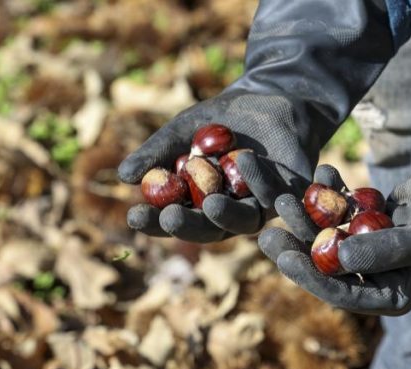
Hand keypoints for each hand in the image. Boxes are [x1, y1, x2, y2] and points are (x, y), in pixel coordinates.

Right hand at [118, 89, 314, 242]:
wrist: (268, 97)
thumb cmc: (220, 118)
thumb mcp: (183, 130)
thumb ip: (156, 153)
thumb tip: (123, 177)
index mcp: (200, 204)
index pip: (174, 220)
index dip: (154, 223)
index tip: (134, 216)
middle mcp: (229, 213)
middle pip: (208, 229)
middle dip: (188, 225)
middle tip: (168, 218)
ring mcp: (259, 207)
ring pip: (242, 221)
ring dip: (226, 214)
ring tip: (211, 203)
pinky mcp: (288, 195)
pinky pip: (273, 194)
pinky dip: (259, 178)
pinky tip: (243, 159)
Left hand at [258, 166, 410, 315]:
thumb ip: (384, 250)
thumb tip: (339, 258)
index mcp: (384, 295)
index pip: (339, 292)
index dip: (309, 277)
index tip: (283, 259)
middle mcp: (369, 277)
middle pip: (324, 265)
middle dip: (296, 248)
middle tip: (266, 234)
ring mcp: (364, 249)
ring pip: (326, 234)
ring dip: (305, 216)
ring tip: (283, 198)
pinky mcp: (364, 223)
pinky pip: (340, 208)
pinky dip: (329, 190)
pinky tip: (318, 171)